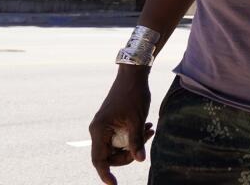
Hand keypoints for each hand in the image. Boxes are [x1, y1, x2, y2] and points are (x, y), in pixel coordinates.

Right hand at [90, 66, 154, 184]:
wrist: (133, 75)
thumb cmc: (133, 95)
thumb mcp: (137, 120)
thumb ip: (136, 141)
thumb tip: (139, 160)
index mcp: (99, 131)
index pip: (99, 160)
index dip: (106, 174)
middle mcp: (98, 130)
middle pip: (111, 155)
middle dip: (130, 152)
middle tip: (147, 138)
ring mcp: (104, 126)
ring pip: (118, 145)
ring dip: (135, 142)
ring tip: (150, 129)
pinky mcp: (112, 122)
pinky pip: (121, 136)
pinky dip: (133, 135)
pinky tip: (147, 126)